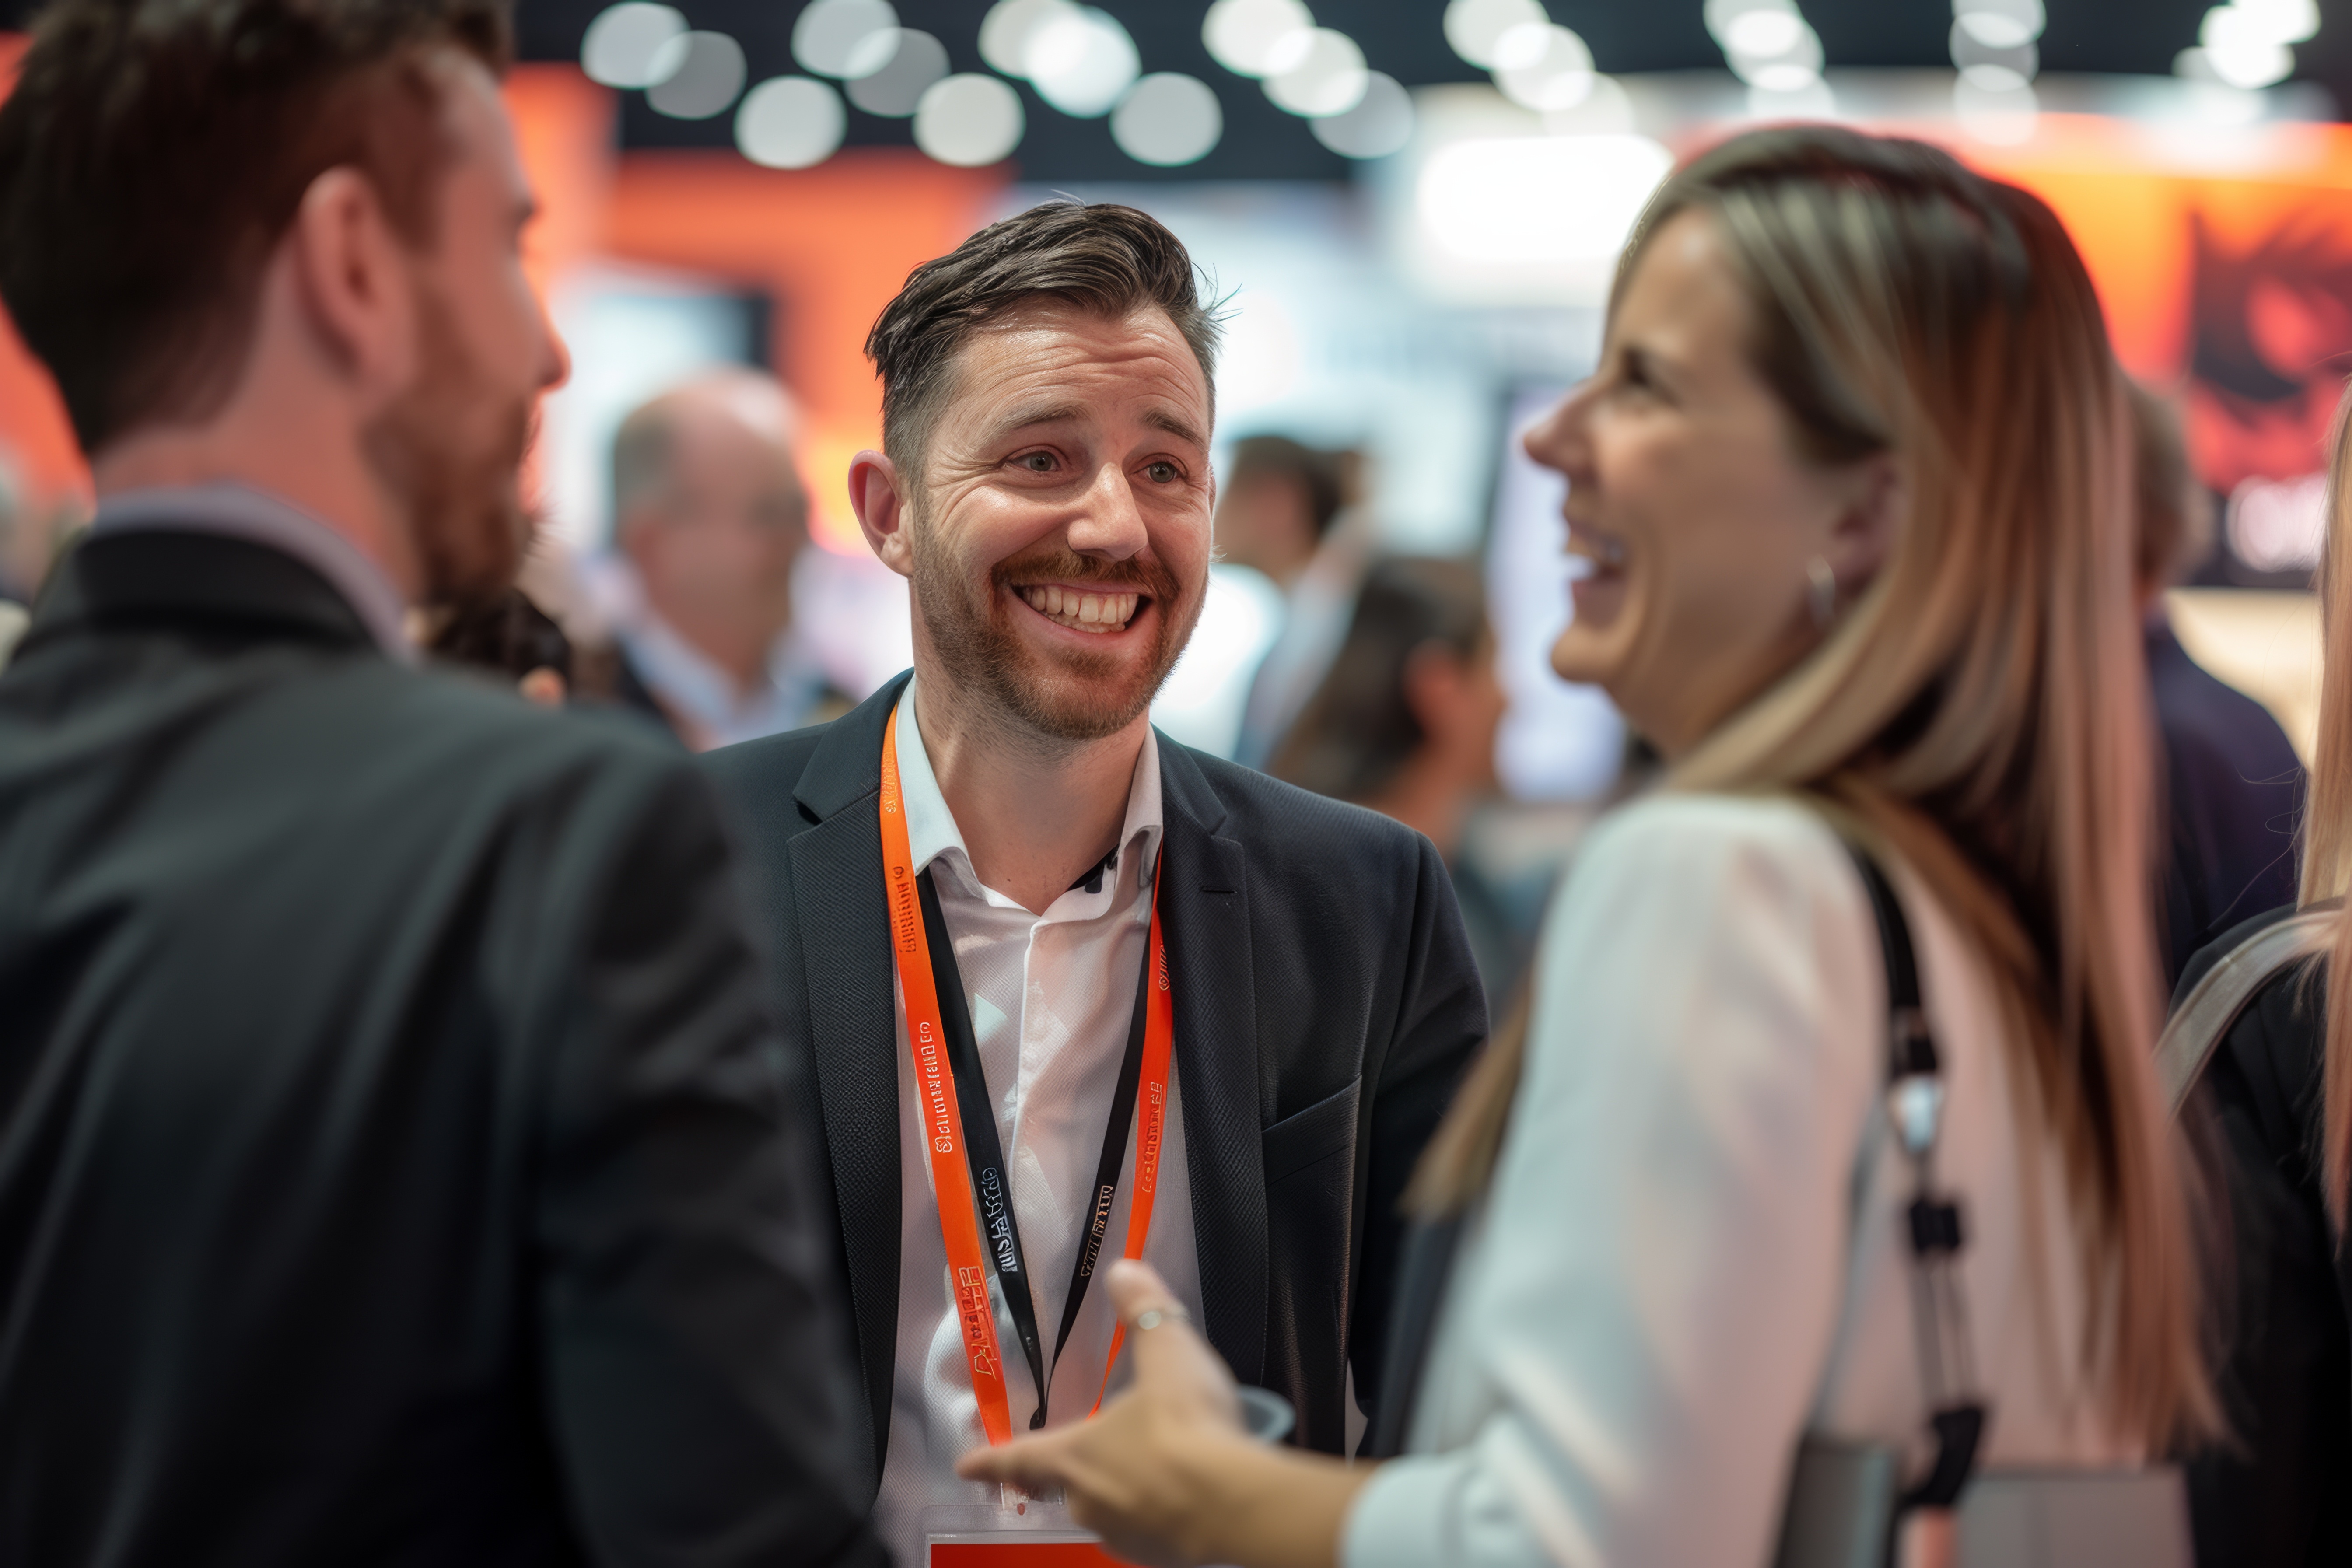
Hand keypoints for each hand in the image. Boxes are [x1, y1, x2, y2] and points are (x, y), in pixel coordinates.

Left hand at [957, 1260, 1250, 1565]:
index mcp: (1076, 1454)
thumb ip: (1144, 1309)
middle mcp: (1088, 1502)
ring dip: (1123, 1490)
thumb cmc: (1185, 1423)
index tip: (964, 1468)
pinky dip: (1156, 1514)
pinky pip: (1146, 1530)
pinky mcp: (1159, 1558)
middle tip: (1104, 1448)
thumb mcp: (1167, 1350)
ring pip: (1110, 1509)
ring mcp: (1124, 1535)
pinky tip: (1183, 1496)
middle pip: (1070, 1484)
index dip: (991, 1459)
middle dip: (1082, 1468)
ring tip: (1156, 1467)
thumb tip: (1122, 1268)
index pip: (1020, 1456)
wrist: (1232, 1503)